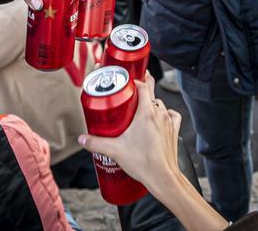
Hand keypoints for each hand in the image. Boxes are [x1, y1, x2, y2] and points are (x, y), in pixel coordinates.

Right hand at [80, 75, 182, 191]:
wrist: (162, 177)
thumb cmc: (143, 162)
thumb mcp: (114, 150)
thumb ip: (96, 143)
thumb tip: (82, 139)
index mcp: (146, 112)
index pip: (143, 86)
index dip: (134, 81)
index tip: (126, 82)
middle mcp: (160, 113)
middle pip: (152, 93)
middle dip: (142, 91)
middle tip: (131, 94)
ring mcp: (169, 121)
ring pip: (160, 105)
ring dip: (151, 105)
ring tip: (140, 112)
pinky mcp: (175, 131)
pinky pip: (172, 115)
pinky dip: (166, 114)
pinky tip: (160, 119)